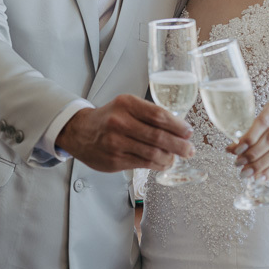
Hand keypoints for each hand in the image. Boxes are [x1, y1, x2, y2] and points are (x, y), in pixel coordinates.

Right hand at [56, 94, 194, 172]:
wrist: (79, 131)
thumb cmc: (108, 118)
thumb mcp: (126, 106)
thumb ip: (148, 114)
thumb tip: (178, 128)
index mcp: (126, 104)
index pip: (159, 115)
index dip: (178, 125)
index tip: (188, 132)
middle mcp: (120, 121)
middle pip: (158, 136)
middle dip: (179, 145)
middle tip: (189, 149)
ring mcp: (116, 142)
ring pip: (152, 153)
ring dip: (170, 158)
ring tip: (176, 158)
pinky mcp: (114, 159)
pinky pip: (143, 163)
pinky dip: (158, 165)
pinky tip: (163, 163)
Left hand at [228, 95, 268, 180]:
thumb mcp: (267, 121)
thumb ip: (250, 133)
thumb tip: (230, 149)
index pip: (262, 121)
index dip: (249, 137)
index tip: (236, 150)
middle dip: (252, 153)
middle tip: (238, 164)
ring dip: (260, 164)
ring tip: (246, 172)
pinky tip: (260, 177)